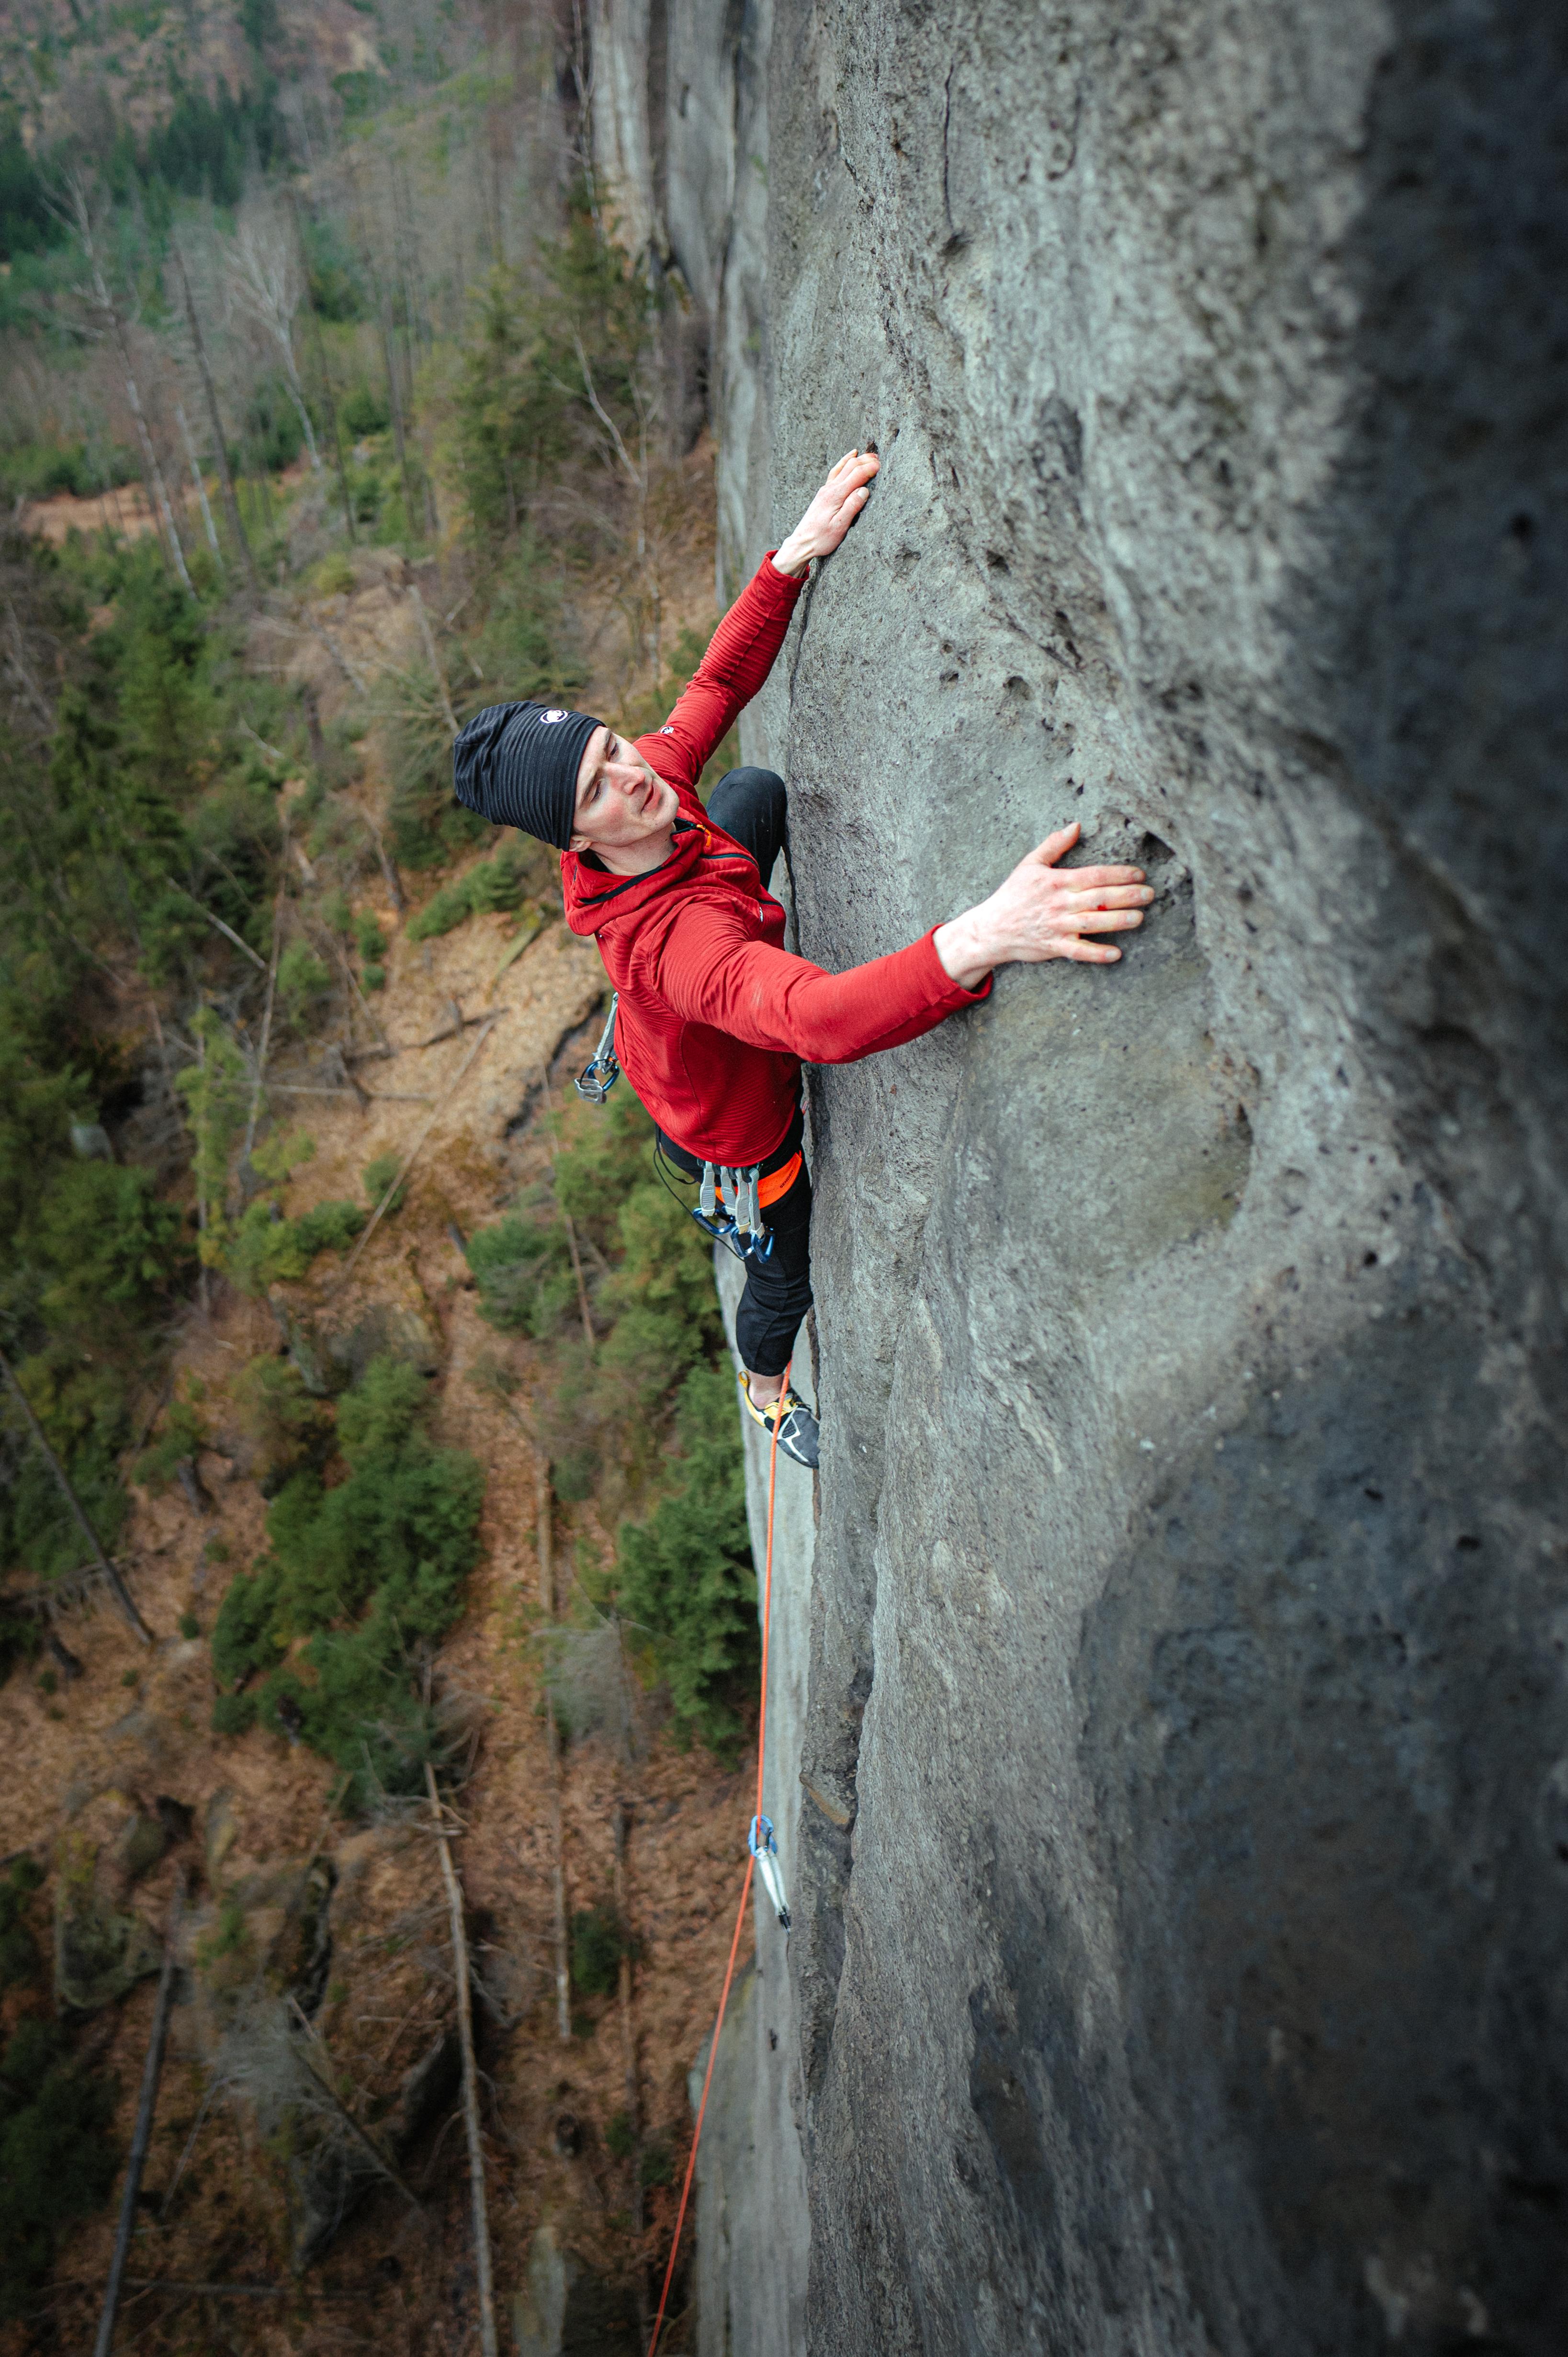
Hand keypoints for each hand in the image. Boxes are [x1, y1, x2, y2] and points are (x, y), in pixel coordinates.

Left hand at [772, 448, 879, 576]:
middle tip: (879, 458)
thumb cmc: (821, 538)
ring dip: (856, 459)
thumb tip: (865, 490)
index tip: (881, 466)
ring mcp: (825, 489)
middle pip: (850, 467)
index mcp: (836, 495)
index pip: (857, 475)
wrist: (802, 543)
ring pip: (842, 466)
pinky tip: (849, 457)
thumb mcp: (840, 526)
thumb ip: (852, 506)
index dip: (870, 468)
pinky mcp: (823, 493)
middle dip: (865, 460)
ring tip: (868, 455)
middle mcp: (830, 488)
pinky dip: (844, 462)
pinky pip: (835, 471)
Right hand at [933, 823, 1152, 988]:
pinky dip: (1097, 953)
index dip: (1119, 874)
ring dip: (1118, 921)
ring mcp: (1057, 927)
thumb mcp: (1030, 864)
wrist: (991, 928)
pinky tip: (1116, 954)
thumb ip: (1054, 845)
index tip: (1139, 873)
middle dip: (1127, 895)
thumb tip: (1075, 825)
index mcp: (1057, 881)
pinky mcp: (1054, 947)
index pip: (1094, 875)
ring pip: (1093, 923)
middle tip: (1150, 894)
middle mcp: (1060, 904)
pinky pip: (1079, 952)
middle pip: (1099, 898)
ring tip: (1140, 918)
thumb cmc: (1013, 895)